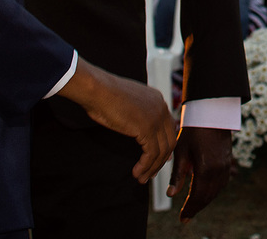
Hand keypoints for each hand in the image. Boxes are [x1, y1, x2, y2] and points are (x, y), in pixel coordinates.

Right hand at [57, 58, 176, 182]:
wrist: (97, 89)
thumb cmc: (104, 95)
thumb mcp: (128, 104)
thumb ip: (139, 114)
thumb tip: (141, 132)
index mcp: (158, 100)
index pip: (169, 128)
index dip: (164, 147)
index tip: (157, 160)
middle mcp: (161, 107)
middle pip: (169, 140)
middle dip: (161, 160)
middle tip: (150, 173)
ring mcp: (156, 117)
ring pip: (162, 150)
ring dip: (152, 167)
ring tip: (142, 178)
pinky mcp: (147, 128)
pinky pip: (151, 153)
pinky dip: (145, 166)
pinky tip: (136, 173)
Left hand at [167, 126, 233, 222]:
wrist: (212, 113)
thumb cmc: (193, 131)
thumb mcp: (181, 152)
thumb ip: (177, 175)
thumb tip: (171, 195)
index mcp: (205, 170)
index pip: (197, 197)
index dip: (189, 209)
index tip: (182, 219)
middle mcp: (218, 171)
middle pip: (207, 197)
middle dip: (196, 208)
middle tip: (186, 218)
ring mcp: (225, 166)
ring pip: (215, 191)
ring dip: (205, 201)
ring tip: (193, 207)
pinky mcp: (227, 161)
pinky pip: (221, 183)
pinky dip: (213, 192)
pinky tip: (205, 193)